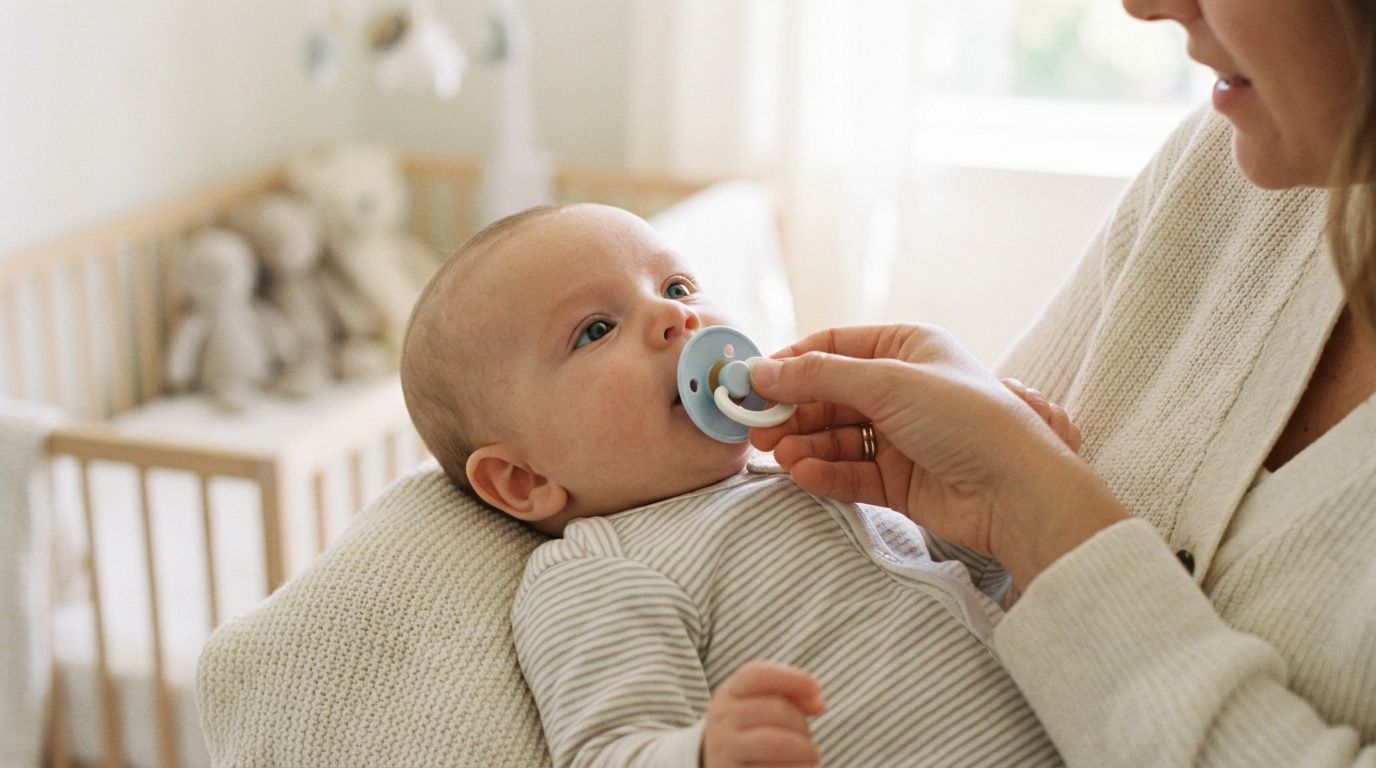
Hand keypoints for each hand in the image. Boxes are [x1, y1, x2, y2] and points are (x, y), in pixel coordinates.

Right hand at [702, 661, 825, 767]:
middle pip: (774, 709)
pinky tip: (801, 766)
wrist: (719, 766)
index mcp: (728, 695)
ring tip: (811, 754)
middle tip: (808, 736)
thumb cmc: (752, 730)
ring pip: (776, 742)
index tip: (817, 687)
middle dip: (801, 722)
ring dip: (804, 748)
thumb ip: (792, 695)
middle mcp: (722, 720)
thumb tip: (818, 704)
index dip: (791, 678)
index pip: (757, 675)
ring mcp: (726, 750)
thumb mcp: (762, 705)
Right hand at [748, 324, 1124, 586]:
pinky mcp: (899, 481)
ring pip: (835, 436)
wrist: (1016, 490)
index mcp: (906, 348)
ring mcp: (900, 436)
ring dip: (805, 444)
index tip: (751, 384)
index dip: (790, 364)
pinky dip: (825, 473)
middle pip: (828, 395)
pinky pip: (850, 472)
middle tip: (757, 430)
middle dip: (792, 411)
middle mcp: (902, 390)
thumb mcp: (887, 383)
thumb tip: (759, 371)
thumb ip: (818, 377)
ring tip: (780, 456)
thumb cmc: (965, 420)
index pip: (832, 348)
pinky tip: (804, 475)